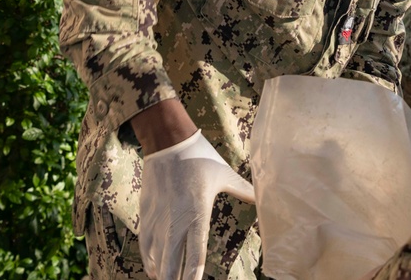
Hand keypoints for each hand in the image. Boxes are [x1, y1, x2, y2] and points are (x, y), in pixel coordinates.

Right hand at [139, 130, 254, 279]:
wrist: (167, 144)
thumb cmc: (200, 158)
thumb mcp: (225, 174)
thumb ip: (245, 190)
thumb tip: (265, 196)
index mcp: (196, 213)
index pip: (195, 253)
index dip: (194, 275)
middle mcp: (175, 222)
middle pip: (171, 263)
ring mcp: (158, 220)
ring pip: (156, 258)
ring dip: (162, 274)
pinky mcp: (146, 216)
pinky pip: (145, 246)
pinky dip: (150, 261)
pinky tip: (156, 270)